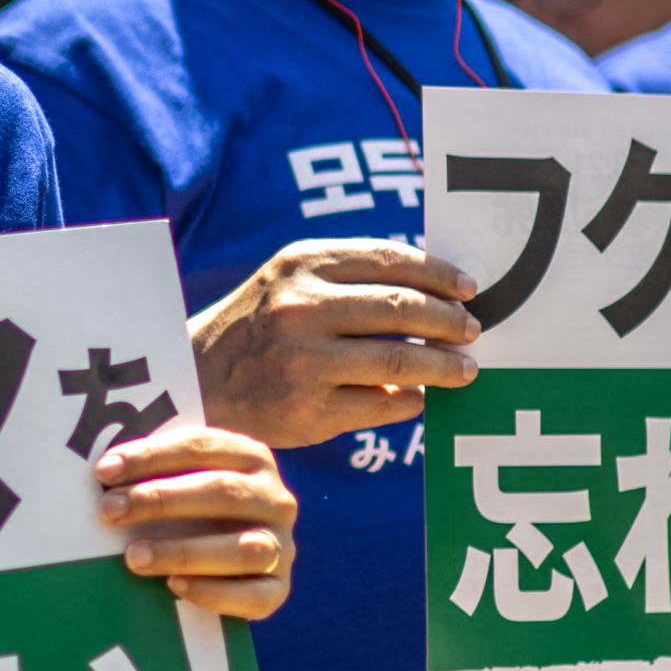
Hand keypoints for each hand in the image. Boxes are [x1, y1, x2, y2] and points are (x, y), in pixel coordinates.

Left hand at [98, 421, 297, 621]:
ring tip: (133, 557)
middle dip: (160, 500)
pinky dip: (213, 593)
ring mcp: (282, 545)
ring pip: (242, 548)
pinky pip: (254, 596)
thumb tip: (103, 473)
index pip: (200, 447)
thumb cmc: (197, 509)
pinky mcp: (279, 588)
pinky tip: (174, 586)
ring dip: (183, 551)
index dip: (151, 456)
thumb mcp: (187, 479)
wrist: (242, 560)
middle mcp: (275, 498)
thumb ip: (158, 471)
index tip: (104, 471)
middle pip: (221, 492)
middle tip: (110, 512)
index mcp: (252, 457)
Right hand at [188, 239, 478, 447]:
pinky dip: (411, 401)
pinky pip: (383, 405)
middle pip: (403, 309)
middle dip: (449, 322)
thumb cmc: (261, 323)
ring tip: (465, 369)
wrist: (199, 378)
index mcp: (303, 264)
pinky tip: (421, 397)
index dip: (439, 275)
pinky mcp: (310, 410)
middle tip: (472, 330)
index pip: (390, 259)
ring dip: (444, 367)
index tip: (468, 289)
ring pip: (401, 362)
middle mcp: (302, 307)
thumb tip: (437, 288)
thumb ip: (351, 276)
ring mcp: (305, 361)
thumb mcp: (291, 280)